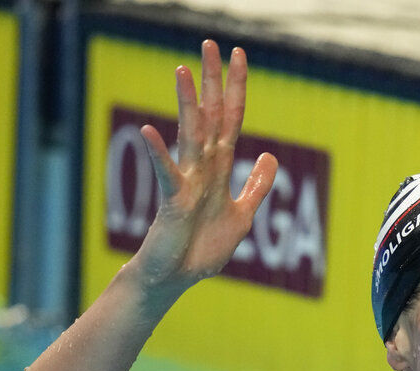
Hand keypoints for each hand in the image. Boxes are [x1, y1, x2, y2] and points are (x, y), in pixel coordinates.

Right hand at [135, 40, 277, 292]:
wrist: (177, 276)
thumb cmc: (204, 247)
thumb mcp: (243, 214)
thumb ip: (256, 185)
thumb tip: (270, 155)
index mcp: (219, 168)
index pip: (231, 119)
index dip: (237, 88)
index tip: (239, 55)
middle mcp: (202, 167)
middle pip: (211, 116)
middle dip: (213, 82)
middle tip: (211, 44)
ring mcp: (186, 181)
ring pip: (189, 136)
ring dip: (187, 104)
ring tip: (182, 71)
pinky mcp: (172, 201)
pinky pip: (166, 173)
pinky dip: (159, 153)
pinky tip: (149, 130)